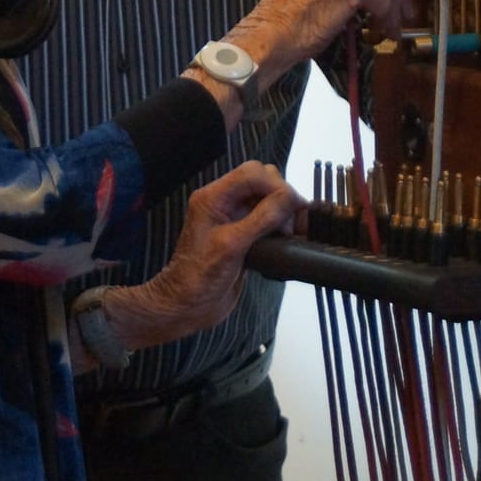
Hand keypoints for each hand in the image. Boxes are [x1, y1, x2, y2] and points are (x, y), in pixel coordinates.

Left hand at [102, 162, 304, 351]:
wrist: (187, 307)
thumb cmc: (200, 277)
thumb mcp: (232, 245)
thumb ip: (262, 218)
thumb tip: (292, 198)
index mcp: (214, 197)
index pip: (253, 173)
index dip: (276, 186)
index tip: (293, 208)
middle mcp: (225, 203)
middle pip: (263, 182)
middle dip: (282, 198)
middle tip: (289, 226)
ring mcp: (235, 219)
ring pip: (268, 200)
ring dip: (284, 213)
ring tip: (291, 235)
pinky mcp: (245, 237)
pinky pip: (268, 220)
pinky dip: (281, 226)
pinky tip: (286, 241)